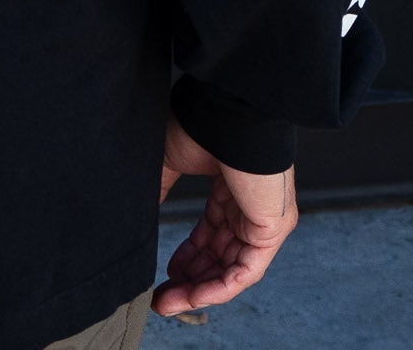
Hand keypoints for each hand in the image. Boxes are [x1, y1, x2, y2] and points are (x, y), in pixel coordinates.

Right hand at [153, 114, 297, 315]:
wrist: (227, 111)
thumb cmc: (203, 124)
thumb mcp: (170, 161)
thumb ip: (158, 189)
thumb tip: (139, 215)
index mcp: (231, 186)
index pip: (212, 233)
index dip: (188, 256)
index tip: (165, 272)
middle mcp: (250, 205)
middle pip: (221, 255)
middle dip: (190, 279)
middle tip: (161, 295)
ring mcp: (264, 218)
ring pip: (233, 268)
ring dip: (200, 289)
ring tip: (169, 302)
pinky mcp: (273, 227)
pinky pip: (247, 270)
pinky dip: (221, 287)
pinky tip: (193, 295)